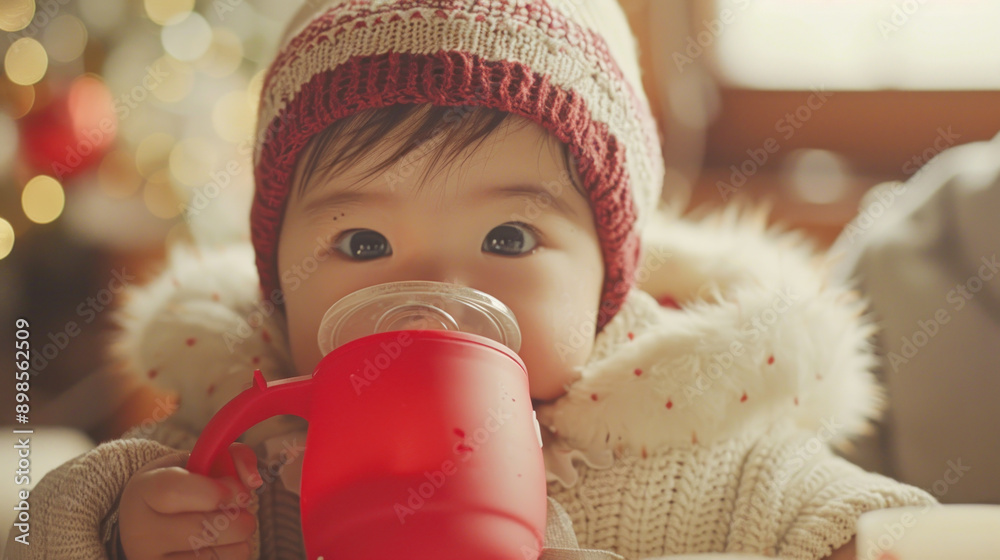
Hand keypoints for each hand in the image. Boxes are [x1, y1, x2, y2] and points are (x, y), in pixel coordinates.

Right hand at [118, 443, 262, 559]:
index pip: (173, 491)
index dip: (213, 491)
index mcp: (144, 490)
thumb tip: (253, 480)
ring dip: (240, 539)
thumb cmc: (182, 487)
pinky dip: (234, 554)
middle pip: (201, 529)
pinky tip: (227, 544)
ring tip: (235, 526)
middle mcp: (140, 531)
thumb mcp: (200, 461)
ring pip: (213, 556)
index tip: (235, 492)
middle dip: (239, 518)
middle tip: (244, 508)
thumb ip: (232, 458)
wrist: (149, 522)